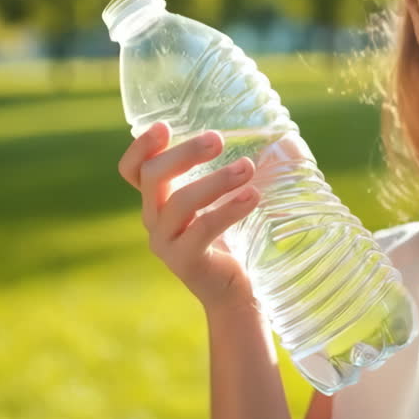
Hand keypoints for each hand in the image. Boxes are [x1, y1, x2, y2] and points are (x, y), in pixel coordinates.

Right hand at [118, 121, 261, 314]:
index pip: (132, 171)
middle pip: (152, 177)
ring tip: (248, 168)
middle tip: (218, 140)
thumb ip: (233, 171)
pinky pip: (202, 229)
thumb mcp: (224, 201)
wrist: (236, 292)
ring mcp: (165, 243)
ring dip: (215, 180)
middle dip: (185, 153)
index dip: (141, 147)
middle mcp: (154, 220)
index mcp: (157, 201)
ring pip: (179, 202)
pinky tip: (253, 197)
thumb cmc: (233, 238)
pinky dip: (229, 209)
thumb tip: (285, 140)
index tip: (164, 126)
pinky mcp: (184, 262)